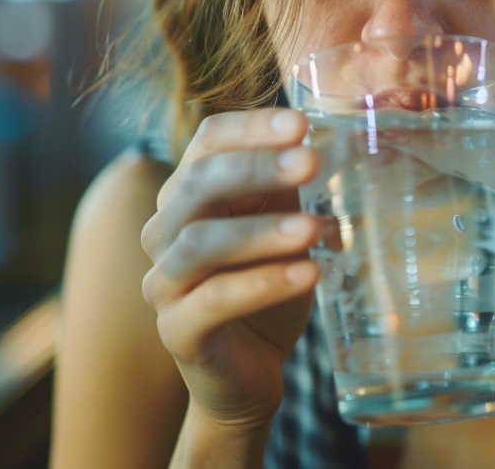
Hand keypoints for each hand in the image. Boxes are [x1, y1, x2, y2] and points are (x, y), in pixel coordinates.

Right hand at [141, 108, 320, 431]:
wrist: (249, 370)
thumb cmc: (267, 285)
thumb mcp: (285, 227)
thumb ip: (292, 188)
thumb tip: (329, 141)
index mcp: (190, 194)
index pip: (208, 141)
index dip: (252, 128)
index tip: (302, 124)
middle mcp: (165, 231)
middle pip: (199, 183)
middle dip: (257, 168)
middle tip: (311, 162)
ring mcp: (164, 282)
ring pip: (201, 242)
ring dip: (261, 230)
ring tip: (315, 228)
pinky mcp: (177, 331)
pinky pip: (213, 300)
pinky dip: (262, 283)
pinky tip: (308, 274)